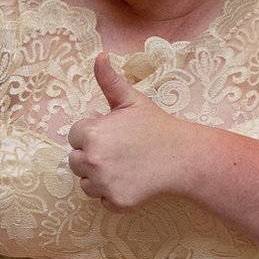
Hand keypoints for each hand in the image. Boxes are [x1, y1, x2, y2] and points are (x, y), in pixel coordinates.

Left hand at [66, 53, 185, 211]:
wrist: (183, 156)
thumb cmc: (155, 126)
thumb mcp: (131, 100)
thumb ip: (109, 80)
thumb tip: (99, 56)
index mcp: (92, 134)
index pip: (74, 136)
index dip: (92, 133)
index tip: (114, 133)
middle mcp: (93, 161)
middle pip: (75, 161)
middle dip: (92, 155)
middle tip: (119, 150)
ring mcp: (103, 184)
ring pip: (86, 182)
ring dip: (99, 176)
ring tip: (125, 164)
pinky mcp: (115, 202)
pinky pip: (102, 200)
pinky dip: (113, 193)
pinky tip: (131, 180)